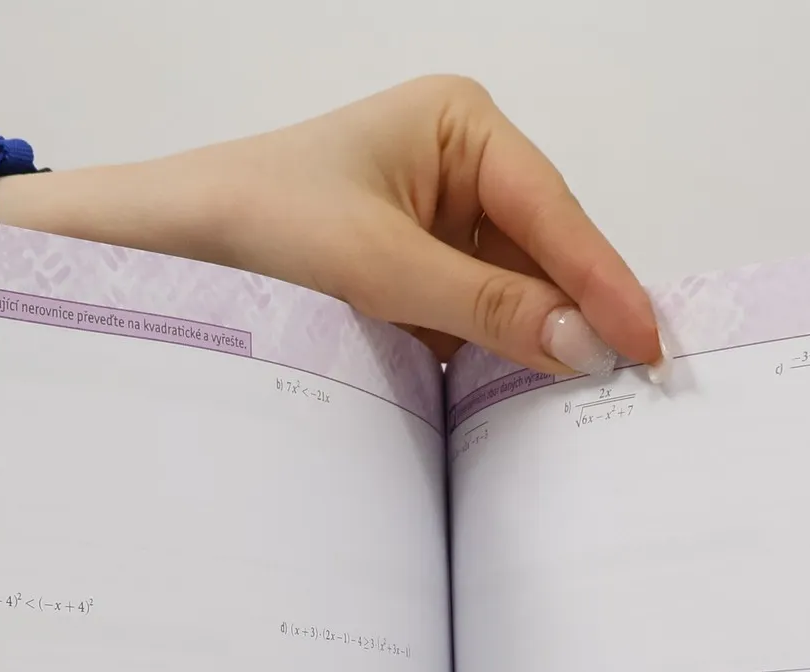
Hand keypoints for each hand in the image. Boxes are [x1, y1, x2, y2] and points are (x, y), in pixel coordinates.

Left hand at [0, 76, 663, 378]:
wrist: (162, 257)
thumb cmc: (251, 224)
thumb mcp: (378, 266)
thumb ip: (487, 308)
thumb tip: (581, 345)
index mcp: (460, 125)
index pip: (553, 212)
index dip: (603, 283)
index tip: (647, 346)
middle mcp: (461, 170)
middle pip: (548, 257)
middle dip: (580, 319)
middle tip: (635, 388)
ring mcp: (443, 233)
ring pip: (519, 300)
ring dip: (539, 352)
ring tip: (586, 408)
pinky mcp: (420, 288)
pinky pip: (481, 330)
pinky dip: (498, 369)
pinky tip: (522, 406)